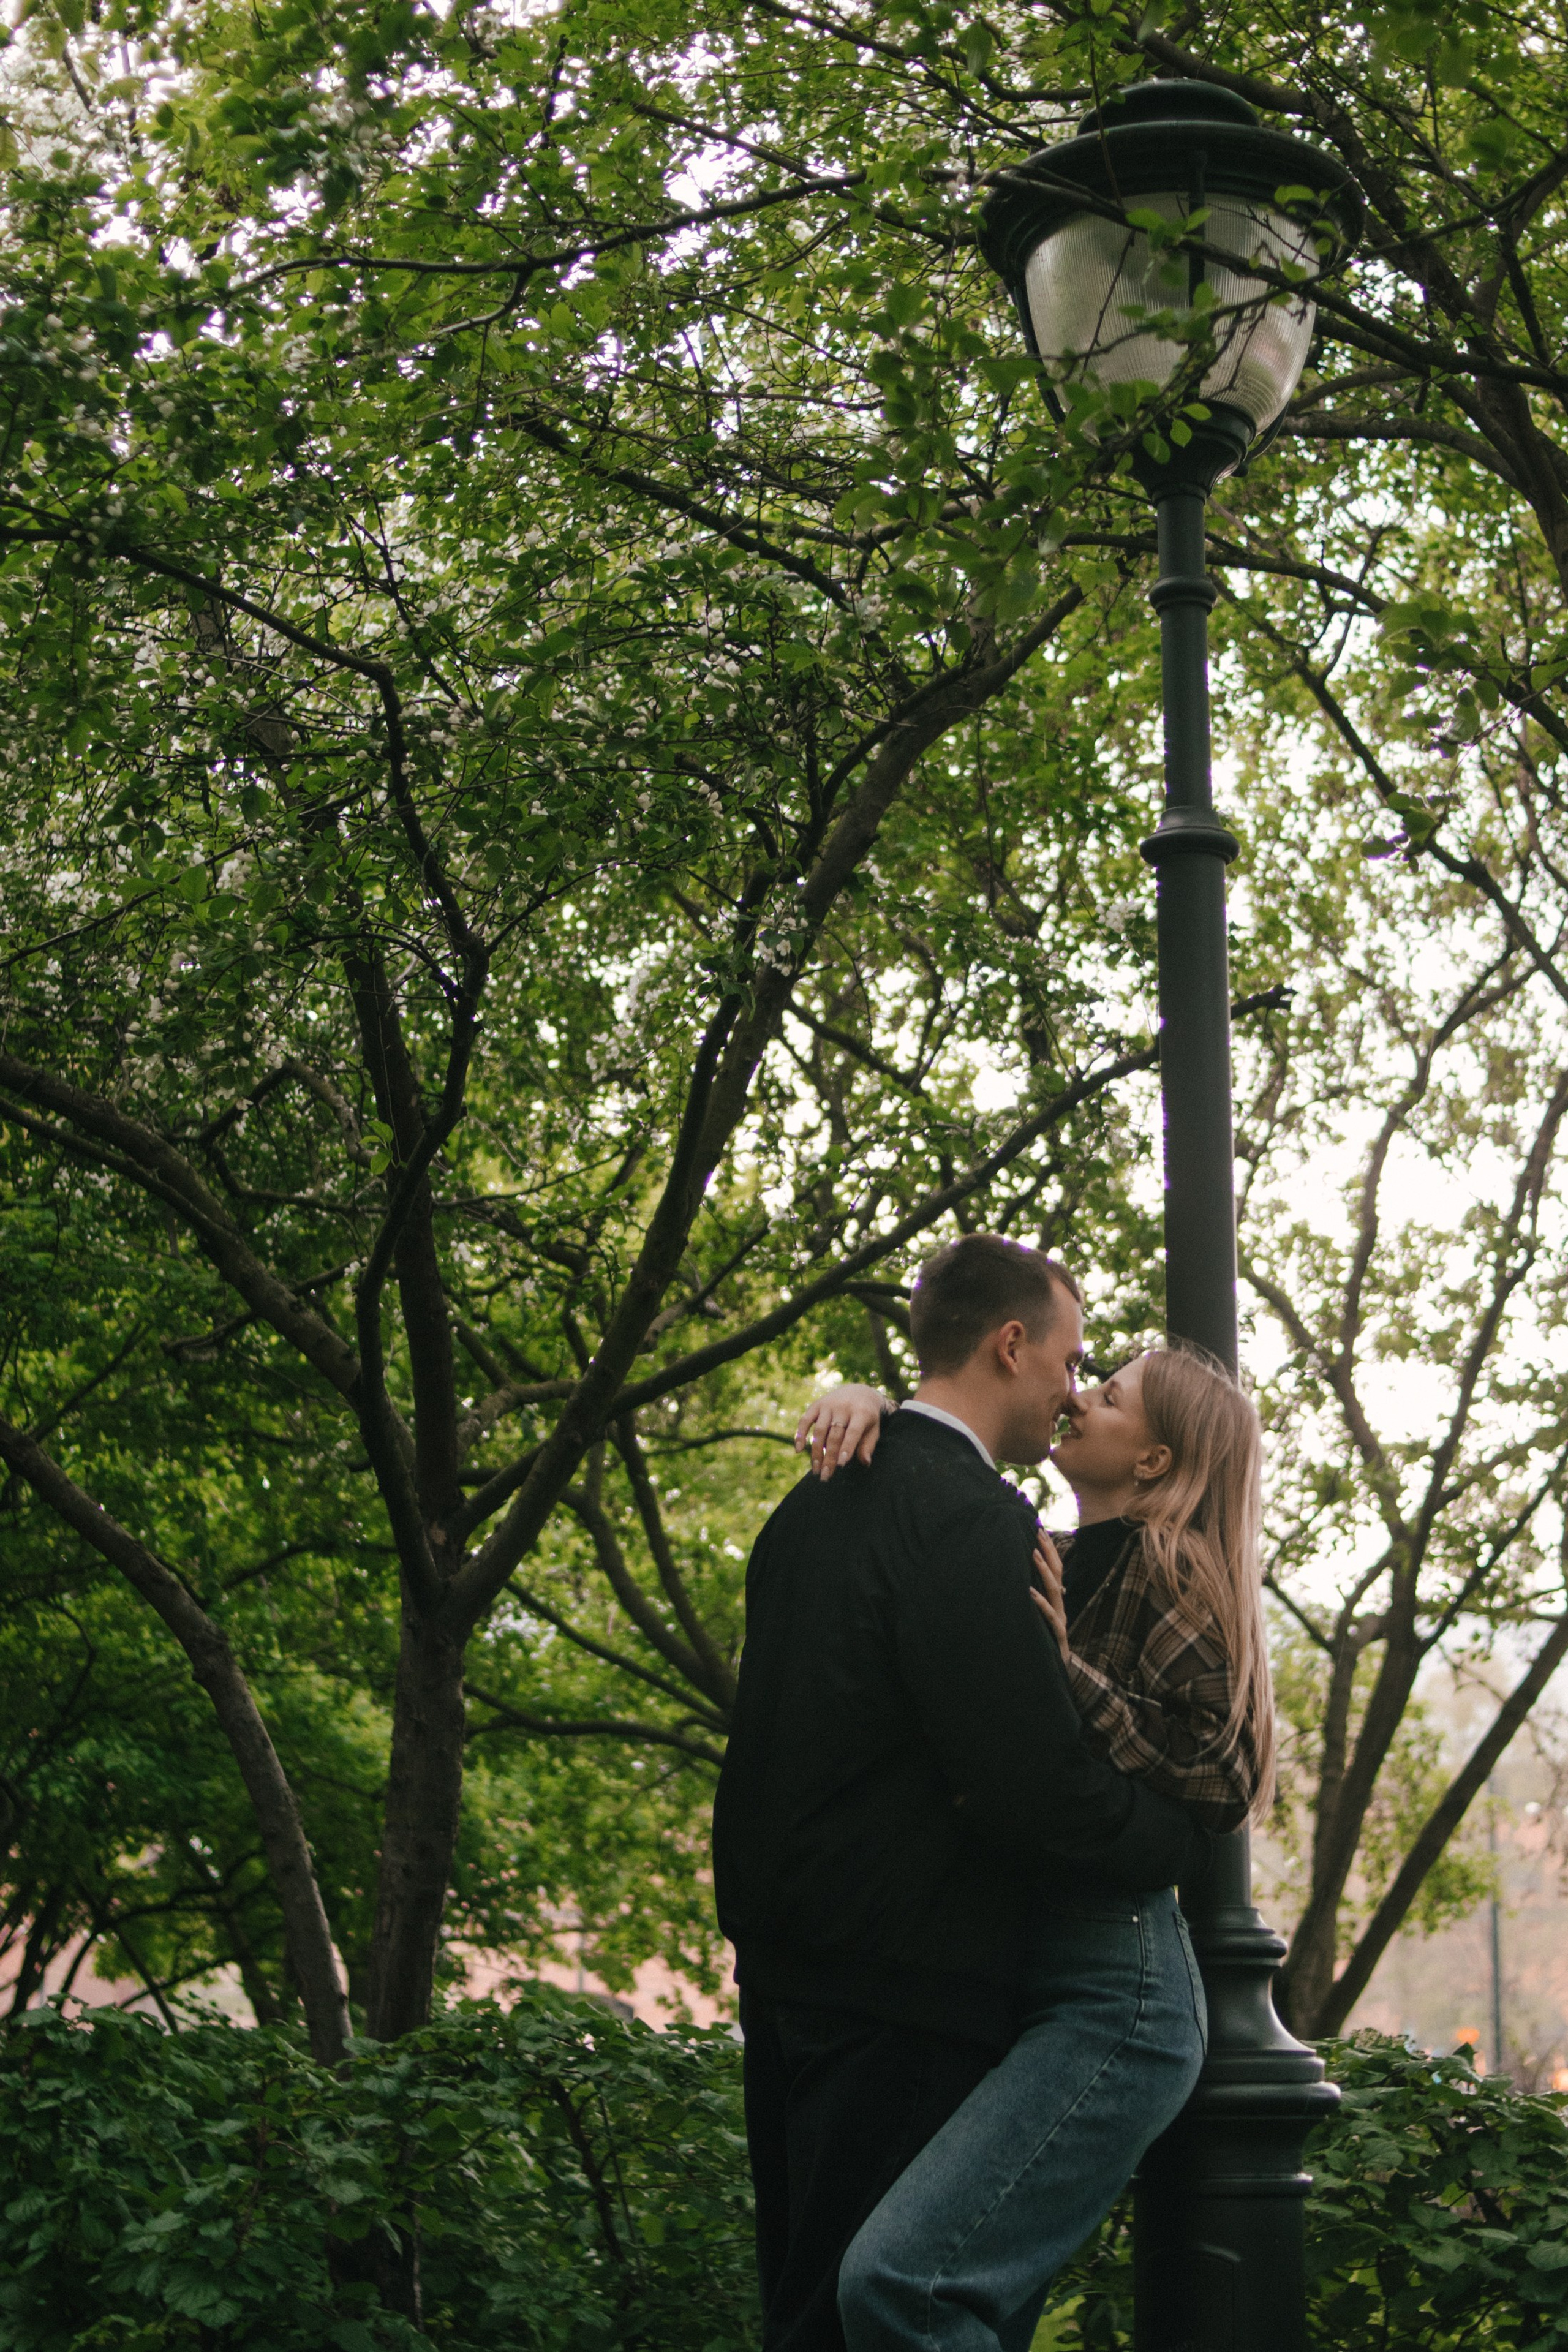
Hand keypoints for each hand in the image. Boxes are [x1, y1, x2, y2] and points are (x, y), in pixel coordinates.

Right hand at [794, 1384, 884, 1479]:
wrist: (858, 1391)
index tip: (840, 1465)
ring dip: (816, 1451)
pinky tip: (798, 1450)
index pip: (852, 1432)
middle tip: (826, 1475)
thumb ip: (868, 1445)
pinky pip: (805, 1420)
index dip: (846, 1448)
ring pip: (819, 1430)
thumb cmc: (867, 1416)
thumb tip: (865, 1462)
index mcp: (861, 1412)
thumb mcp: (874, 1428)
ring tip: (816, 1469)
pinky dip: (800, 1434)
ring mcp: (828, 1405)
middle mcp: (843, 1407)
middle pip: (834, 1435)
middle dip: (829, 1457)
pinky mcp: (816, 1404)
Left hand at [1031, 1532, 1070, 1664]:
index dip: (1050, 1550)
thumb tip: (1017, 1580)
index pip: (1055, 1569)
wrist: (1058, 1671)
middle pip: (1058, 1573)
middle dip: (1049, 1551)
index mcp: (1055, 1600)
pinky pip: (1050, 1616)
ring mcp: (1060, 1619)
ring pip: (1055, 1590)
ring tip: (1033, 1554)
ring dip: (1044, 1571)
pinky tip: (1029, 1592)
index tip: (1039, 1529)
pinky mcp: (1057, 1635)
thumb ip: (1032, 1600)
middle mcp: (1060, 1606)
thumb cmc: (1045, 1642)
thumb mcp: (1037, 1618)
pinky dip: (1040, 1603)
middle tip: (1038, 1532)